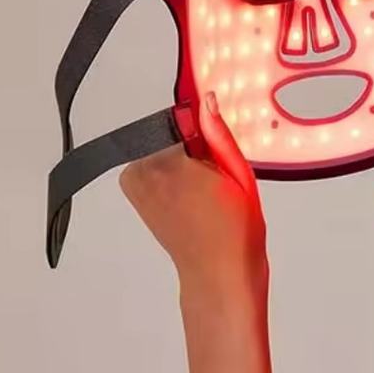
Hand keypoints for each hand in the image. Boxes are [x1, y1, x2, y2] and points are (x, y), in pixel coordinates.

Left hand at [118, 92, 268, 307]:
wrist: (218, 271)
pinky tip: (189, 197)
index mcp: (172, 164)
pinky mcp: (133, 193)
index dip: (207, 137)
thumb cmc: (234, 232)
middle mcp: (146, 173)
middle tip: (214, 181)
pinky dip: (170, 175)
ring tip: (203, 192)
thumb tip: (206, 101)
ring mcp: (135, 184)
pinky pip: (152, 166)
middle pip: (172, 136)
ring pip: (162, 150)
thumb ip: (218, 134)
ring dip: (181, 162)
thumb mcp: (240, 175)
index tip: (218, 159)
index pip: (186, 121)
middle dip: (194, 150)